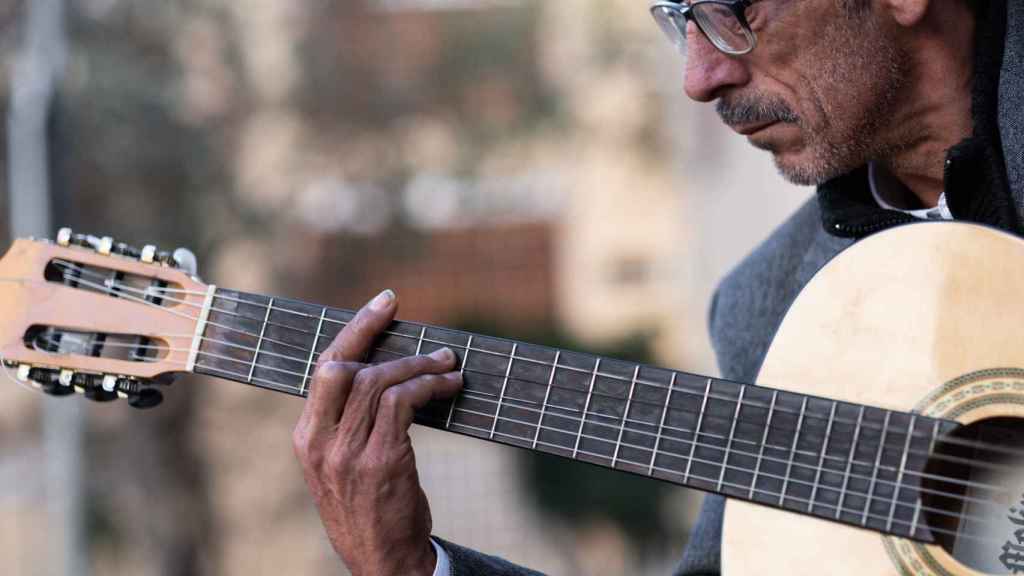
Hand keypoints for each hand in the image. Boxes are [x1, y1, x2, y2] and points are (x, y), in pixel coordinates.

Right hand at [292, 290, 462, 575]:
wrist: (383, 563)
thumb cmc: (368, 509)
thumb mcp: (340, 466)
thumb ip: (348, 422)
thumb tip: (384, 369)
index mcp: (305, 439)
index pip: (324, 368)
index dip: (355, 330)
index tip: (384, 304)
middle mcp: (319, 443)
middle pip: (345, 367)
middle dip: (381, 335)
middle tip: (419, 327)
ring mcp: (347, 454)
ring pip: (378, 381)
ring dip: (420, 366)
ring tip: (448, 365)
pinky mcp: (380, 462)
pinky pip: (402, 403)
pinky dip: (428, 387)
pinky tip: (448, 387)